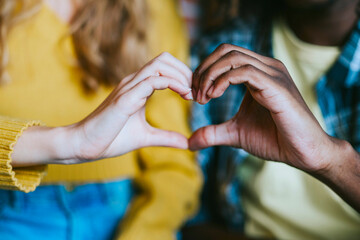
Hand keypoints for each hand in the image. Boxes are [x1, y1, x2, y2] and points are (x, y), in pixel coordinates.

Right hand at [12, 52, 192, 165]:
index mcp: (137, 87)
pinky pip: (152, 80)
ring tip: (190, 93)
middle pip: (164, 59)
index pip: (163, 67)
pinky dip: (172, 83)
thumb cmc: (111, 139)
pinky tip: (183, 95)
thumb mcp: (146, 137)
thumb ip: (166, 138)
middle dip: (184, 70)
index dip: (182, 75)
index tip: (192, 94)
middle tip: (194, 90)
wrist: (85, 146)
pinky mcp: (125, 98)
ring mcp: (128, 87)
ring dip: (181, 75)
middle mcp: (133, 82)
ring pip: (159, 64)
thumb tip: (186, 143)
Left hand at [189, 44, 341, 172]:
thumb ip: (213, 133)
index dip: (204, 70)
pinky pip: (244, 72)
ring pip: (232, 57)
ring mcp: (272, 74)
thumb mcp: (235, 134)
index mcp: (257, 72)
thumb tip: (190, 142)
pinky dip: (222, 81)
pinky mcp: (276, 86)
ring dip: (210, 75)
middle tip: (194, 94)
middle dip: (203, 69)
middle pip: (226, 50)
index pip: (224, 55)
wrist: (303, 153)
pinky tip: (214, 96)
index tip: (193, 93)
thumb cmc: (274, 139)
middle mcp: (266, 67)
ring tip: (203, 98)